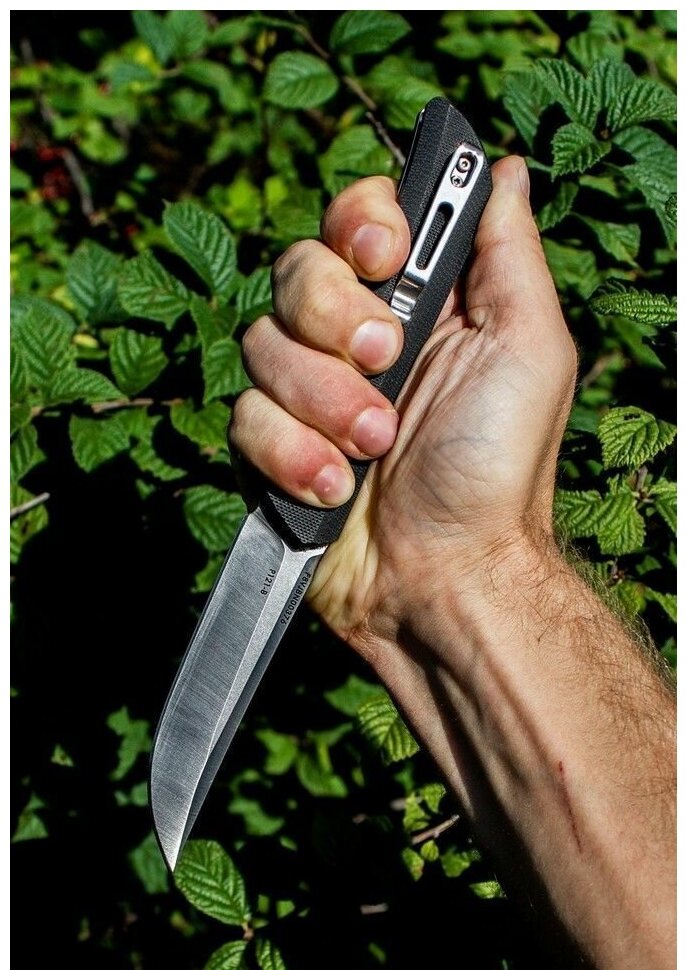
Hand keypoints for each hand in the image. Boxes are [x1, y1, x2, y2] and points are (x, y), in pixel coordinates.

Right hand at [230, 156, 577, 651]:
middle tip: (387, 366)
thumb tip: (504, 170)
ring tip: (375, 449)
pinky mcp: (274, 446)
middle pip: (296, 271)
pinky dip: (291, 454)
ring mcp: (310, 394)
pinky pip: (244, 419)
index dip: (358, 224)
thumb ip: (508, 254)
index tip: (385, 260)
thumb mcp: (530, 349)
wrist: (450, 578)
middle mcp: (358, 338)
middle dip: (335, 321)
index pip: (359, 220)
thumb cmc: (501, 470)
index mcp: (422, 305)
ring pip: (261, 345)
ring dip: (322, 401)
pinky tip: (337, 488)